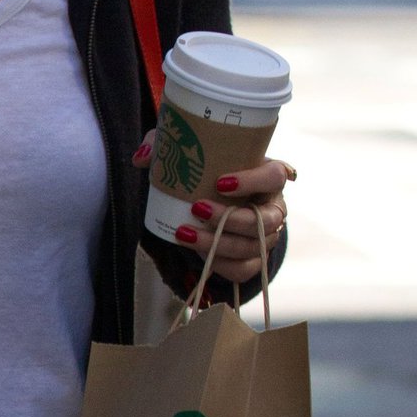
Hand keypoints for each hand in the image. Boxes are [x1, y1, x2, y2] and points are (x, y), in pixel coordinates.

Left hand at [132, 129, 293, 285]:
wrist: (212, 201)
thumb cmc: (209, 171)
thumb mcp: (189, 152)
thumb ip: (166, 147)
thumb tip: (141, 159)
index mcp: (268, 175)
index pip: (275, 176)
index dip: (252, 181)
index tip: (219, 183)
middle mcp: (274, 206)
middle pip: (267, 219)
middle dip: (231, 219)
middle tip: (196, 209)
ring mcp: (268, 236)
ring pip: (254, 246)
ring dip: (217, 243)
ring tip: (184, 234)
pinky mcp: (254, 258)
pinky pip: (244, 269)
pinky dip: (221, 264)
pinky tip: (200, 253)